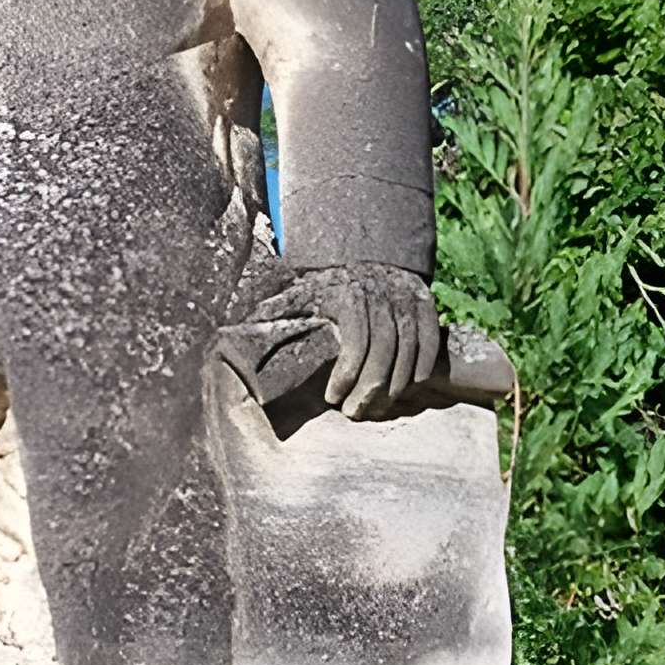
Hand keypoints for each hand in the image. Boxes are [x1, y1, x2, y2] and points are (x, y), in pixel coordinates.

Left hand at [221, 264, 440, 421]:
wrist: (366, 252)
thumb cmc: (325, 284)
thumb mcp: (297, 294)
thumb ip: (273, 316)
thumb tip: (234, 336)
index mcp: (346, 294)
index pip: (355, 341)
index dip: (346, 375)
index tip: (333, 398)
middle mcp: (380, 293)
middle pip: (384, 352)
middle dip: (370, 389)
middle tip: (355, 413)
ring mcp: (406, 297)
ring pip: (409, 350)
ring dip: (395, 386)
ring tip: (378, 407)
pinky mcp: (425, 302)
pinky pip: (430, 342)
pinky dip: (421, 368)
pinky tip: (407, 388)